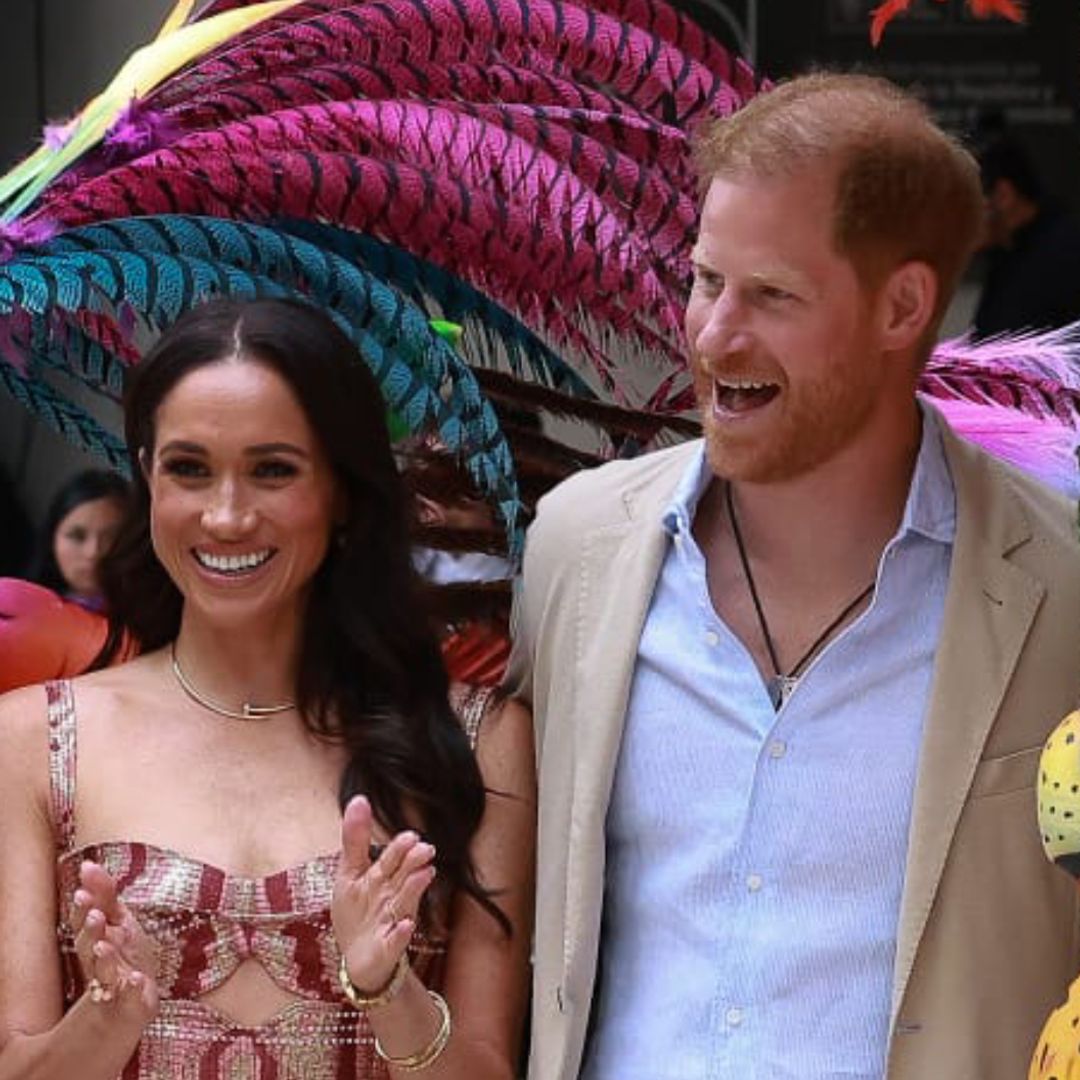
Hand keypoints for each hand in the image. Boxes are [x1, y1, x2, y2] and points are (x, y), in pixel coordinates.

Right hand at [71, 861, 158, 1018]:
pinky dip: (130, 989)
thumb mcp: (119, 921)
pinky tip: (134, 979)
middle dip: (91, 930)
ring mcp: (113, 983)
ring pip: (102, 971)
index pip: (85, 922)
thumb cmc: (124, 955)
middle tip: (94, 915)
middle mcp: (99, 961)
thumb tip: (88, 865)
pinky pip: (127, 997)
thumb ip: (105, 895)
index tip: (81, 892)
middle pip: (89, 946)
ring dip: (103, 957)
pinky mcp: (129, 1004)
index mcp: (97, 939)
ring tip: (105, 945)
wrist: (131, 1004)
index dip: (83, 909)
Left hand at [332, 796, 436, 993]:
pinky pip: (396, 940)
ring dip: (414, 888)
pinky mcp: (388, 946)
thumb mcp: (349, 872)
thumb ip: (355, 838)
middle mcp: (392, 895)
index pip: (393, 858)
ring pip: (406, 902)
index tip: (411, 836)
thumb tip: (359, 798)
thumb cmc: (357, 911)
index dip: (400, 848)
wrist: (357, 958)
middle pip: (404, 876)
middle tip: (425, 849)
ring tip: (423, 875)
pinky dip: (401, 934)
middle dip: (414, 863)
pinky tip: (405, 926)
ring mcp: (392, 920)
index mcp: (382, 877)